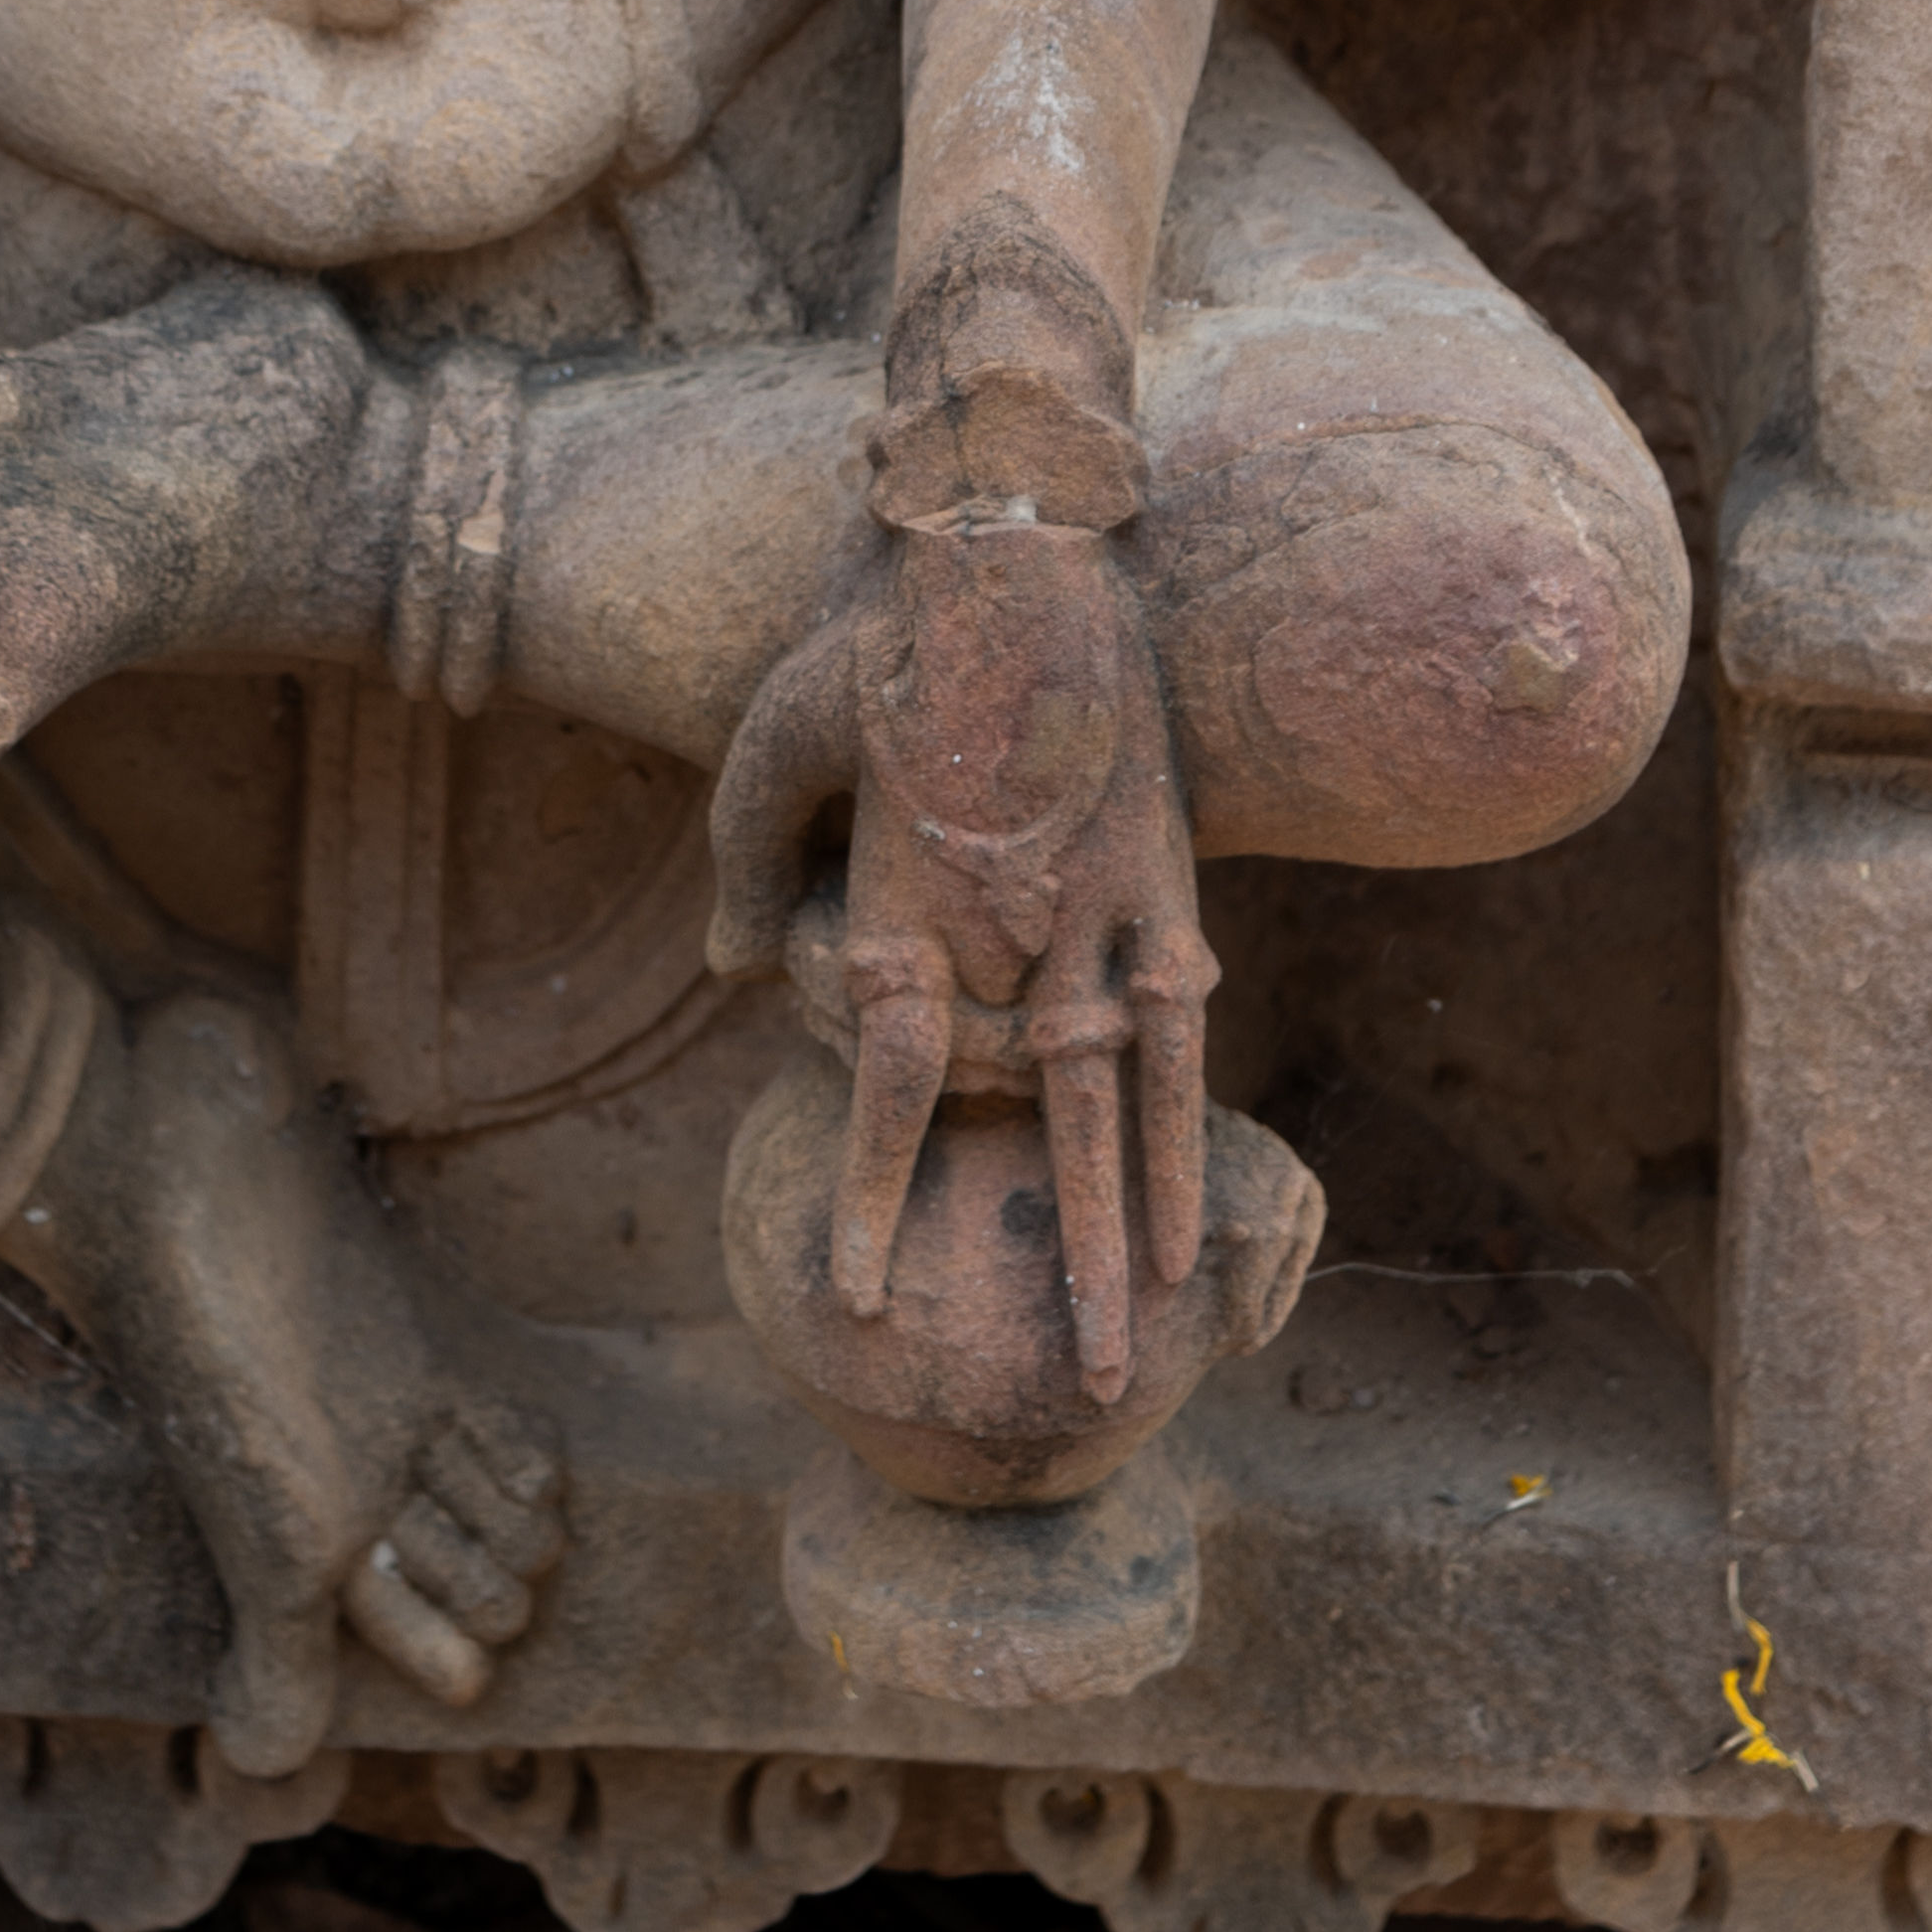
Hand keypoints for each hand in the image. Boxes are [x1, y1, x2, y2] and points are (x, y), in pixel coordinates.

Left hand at [711, 518, 1211, 1408]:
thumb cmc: (872, 635)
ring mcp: (1097, 908)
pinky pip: (1178, 1024)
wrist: (1007, 540)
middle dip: (1053, 1266)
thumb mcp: (773, 739)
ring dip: (1134, 1230)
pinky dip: (1188, 1119)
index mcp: (905, 909)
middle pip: (1034, 1133)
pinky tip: (1203, 1205)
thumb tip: (728, 964)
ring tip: (1141, 1344)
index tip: (856, 1294)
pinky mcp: (1160, 874)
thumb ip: (746, 861)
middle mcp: (1007, 932)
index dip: (873, 1189)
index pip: (891, 1087)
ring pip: (1122, 1103)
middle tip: (1070, 1390)